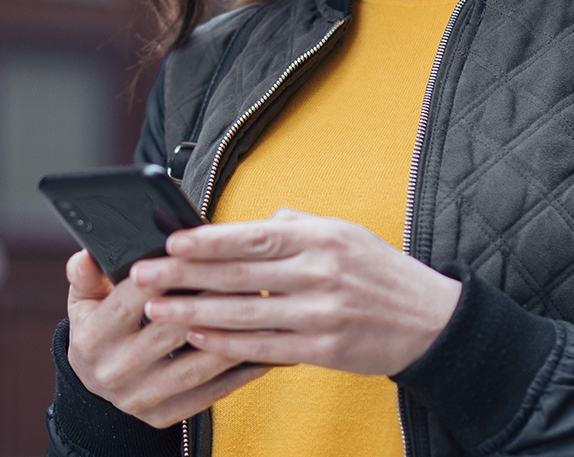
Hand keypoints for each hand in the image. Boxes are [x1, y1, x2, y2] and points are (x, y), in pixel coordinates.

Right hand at [64, 250, 266, 427]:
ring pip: (193, 367)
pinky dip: (235, 376)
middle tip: (242, 277)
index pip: (130, 301)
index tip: (195, 253)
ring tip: (259, 312)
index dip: (163, 275)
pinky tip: (261, 353)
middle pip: (168, 333)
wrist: (95, 382)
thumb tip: (86, 256)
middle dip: (207, 302)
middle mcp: (113, 372)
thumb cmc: (98, 326)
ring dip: (229, 339)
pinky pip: (205, 396)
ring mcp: (138, 399)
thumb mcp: (84, 299)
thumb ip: (86, 276)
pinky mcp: (160, 417)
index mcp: (91, 339)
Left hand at [136, 209, 461, 375]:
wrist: (430, 319)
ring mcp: (321, 314)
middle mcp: (320, 272)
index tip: (170, 241)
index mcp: (322, 236)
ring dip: (194, 312)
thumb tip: (253, 223)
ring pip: (245, 314)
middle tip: (143, 274)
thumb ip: (297, 225)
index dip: (208, 240)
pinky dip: (228, 344)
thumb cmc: (379, 271)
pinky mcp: (324, 350)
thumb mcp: (344, 232)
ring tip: (156, 310)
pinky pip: (265, 348)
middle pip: (240, 273)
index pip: (254, 235)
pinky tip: (198, 338)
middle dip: (185, 275)